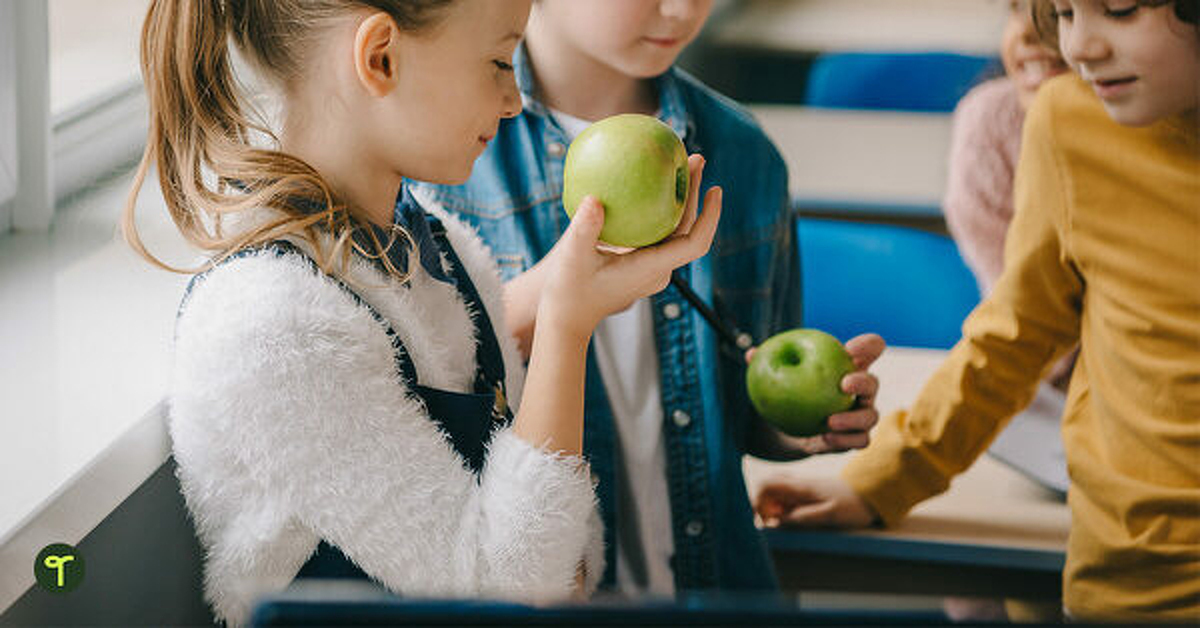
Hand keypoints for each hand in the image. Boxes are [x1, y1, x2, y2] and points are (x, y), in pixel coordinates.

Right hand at [538, 154, 720, 340]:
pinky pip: (658, 232)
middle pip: (688, 229)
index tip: (715, 188)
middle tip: (696, 157)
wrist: (565, 319)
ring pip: (675, 230)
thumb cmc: (566, 292)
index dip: (710, 216)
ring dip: (680, 199)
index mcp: (650, 269)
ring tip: (680, 165)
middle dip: (694, 193)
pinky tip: (649, 186)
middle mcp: (658, 270)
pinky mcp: (640, 265)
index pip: (694, 243)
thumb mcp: (571, 257)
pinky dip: (660, 208)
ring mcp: (650, 269)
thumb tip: (594, 199)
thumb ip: (584, 229)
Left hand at [744, 333, 885, 454]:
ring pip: (870, 417)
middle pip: (873, 383)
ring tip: (830, 421)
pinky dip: (844, 440)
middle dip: (863, 382)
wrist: (789, 426)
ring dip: (853, 419)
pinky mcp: (854, 438)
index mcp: (848, 366)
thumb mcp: (779, 376)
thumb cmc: (788, 390)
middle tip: (844, 384)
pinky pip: (858, 441)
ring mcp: (861, 416)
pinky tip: (825, 438)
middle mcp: (861, 391)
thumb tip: (751, 354)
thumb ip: (769, 363)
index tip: (851, 348)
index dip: (868, 346)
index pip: (870, 349)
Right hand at [754, 475, 877, 527]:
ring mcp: (802, 484)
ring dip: (768, 505)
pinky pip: (784, 492)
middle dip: (759, 504)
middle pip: (766, 486)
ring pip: (774, 488)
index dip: (756, 500)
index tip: (761, 520)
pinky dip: (778, 504)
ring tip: (775, 523)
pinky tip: (786, 517)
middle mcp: (798, 482)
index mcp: (802, 487)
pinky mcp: (806, 488)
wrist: (873, 491)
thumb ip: (804, 517)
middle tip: (768, 525)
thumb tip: (778, 521)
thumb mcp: (831, 515)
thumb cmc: (854, 505)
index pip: (766, 485)